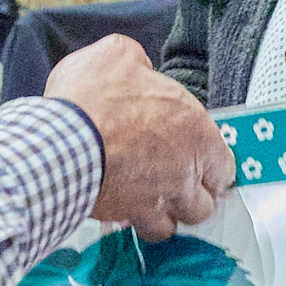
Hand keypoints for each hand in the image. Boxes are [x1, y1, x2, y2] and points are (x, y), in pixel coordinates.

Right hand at [44, 36, 232, 241]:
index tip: (203, 164)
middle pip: (207, 201)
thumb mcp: (116, 55)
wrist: (60, 140)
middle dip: (196, 196)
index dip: (213, 165)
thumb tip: (138, 66)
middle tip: (183, 187)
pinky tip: (130, 212)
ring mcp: (159, 198)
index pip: (224, 162)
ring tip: (158, 203)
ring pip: (180, 222)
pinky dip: (140, 224)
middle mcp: (185, 170)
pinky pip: (145, 231)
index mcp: (194, 129)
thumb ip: (137, 62)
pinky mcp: (130, 215)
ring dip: (171, 214)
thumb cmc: (90, 100)